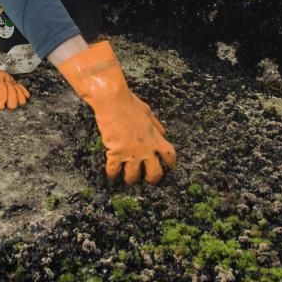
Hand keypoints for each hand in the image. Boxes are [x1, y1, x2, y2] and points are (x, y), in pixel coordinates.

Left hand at [0, 31, 30, 109]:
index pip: (0, 87)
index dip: (2, 97)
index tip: (1, 107)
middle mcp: (2, 76)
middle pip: (10, 87)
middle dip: (12, 98)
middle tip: (11, 108)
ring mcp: (7, 78)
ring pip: (16, 86)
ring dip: (19, 95)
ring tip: (21, 104)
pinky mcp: (10, 80)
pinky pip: (19, 84)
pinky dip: (23, 90)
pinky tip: (27, 96)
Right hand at [58, 41, 175, 184]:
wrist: (113, 102)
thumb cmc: (130, 104)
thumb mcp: (148, 113)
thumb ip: (155, 125)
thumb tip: (162, 133)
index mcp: (155, 138)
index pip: (169, 155)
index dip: (171, 163)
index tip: (169, 167)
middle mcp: (146, 148)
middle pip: (155, 172)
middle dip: (153, 179)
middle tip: (149, 180)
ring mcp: (131, 153)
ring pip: (134, 176)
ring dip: (131, 179)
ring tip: (129, 180)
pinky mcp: (115, 153)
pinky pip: (114, 170)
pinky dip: (112, 174)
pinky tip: (111, 176)